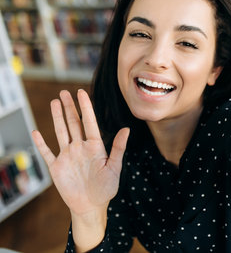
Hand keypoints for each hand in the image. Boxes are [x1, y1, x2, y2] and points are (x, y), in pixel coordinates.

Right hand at [32, 89, 129, 216]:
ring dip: (57, 118)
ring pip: (61, 132)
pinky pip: (47, 152)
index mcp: (95, 146)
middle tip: (64, 92)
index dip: (85, 107)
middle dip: (69, 108)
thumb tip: (127, 129)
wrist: (91, 206)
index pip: (89, 122)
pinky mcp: (57, 167)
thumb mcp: (115, 167)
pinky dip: (41, 143)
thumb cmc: (106, 188)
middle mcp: (80, 147)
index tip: (81, 92)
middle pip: (73, 123)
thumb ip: (119, 148)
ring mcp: (67, 156)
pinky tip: (36, 132)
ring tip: (55, 102)